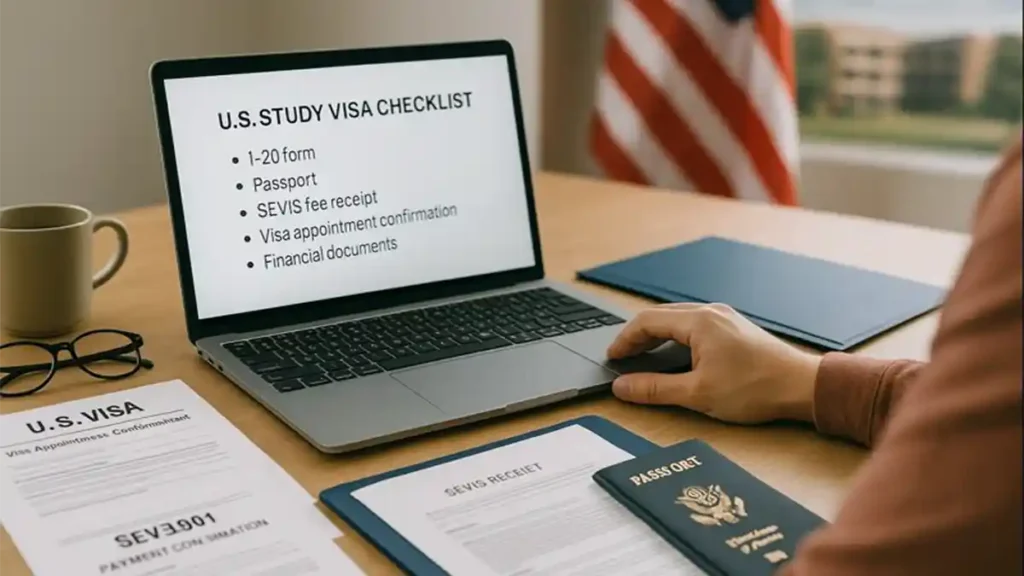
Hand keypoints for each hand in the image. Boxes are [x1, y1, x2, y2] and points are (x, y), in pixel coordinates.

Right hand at [606, 303, 820, 423]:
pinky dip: (675, 337)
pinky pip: (694, 325)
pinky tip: (674, 354)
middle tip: (622, 357)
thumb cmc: (756, 388)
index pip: (647, 322)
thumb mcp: (697, 394)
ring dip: (656, 335)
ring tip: (642, 356)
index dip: (625, 340)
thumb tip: (623, 387)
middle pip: (660, 317)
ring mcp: (724, 318)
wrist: (802, 386)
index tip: (612, 357)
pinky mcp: (734, 328)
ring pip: (677, 320)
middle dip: (637, 336)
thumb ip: (654, 389)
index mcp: (699, 322)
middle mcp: (710, 312)